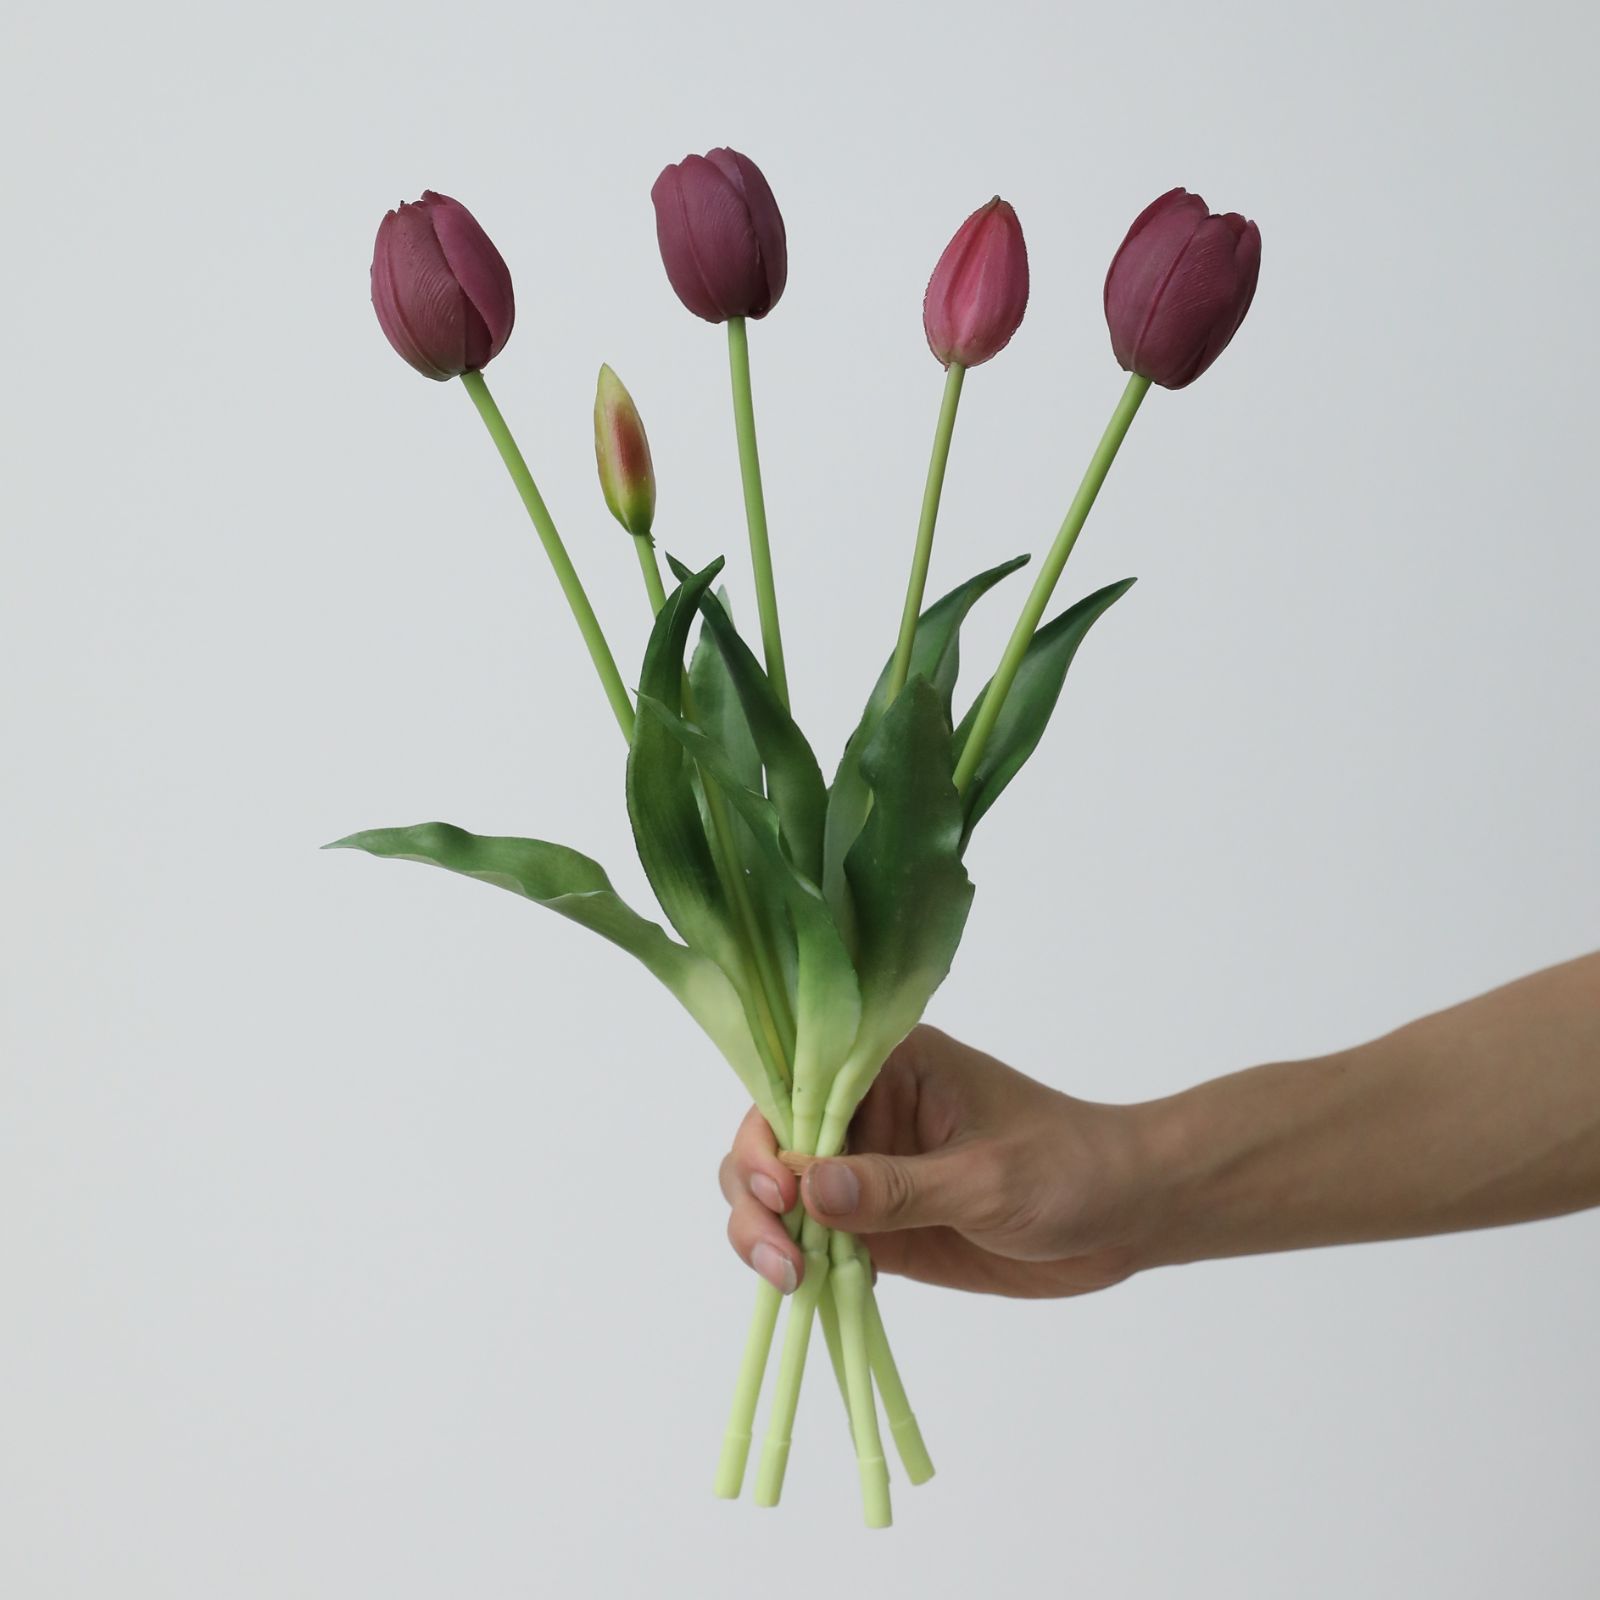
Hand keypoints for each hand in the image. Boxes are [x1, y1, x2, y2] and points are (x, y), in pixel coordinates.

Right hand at [718, 1025, 1155, 1297]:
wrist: (1127, 1215)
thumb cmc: (1071, 1170)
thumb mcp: (987, 1179)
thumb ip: (898, 1187)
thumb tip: (809, 1189)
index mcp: (890, 1065)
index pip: (797, 1082)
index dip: (768, 1133)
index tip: (778, 1188)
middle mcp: (866, 1111)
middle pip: (772, 1141)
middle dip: (756, 1195)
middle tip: (779, 1256)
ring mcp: (869, 1170)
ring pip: (783, 1196)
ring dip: (765, 1235)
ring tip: (789, 1280)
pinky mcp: (880, 1226)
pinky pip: (817, 1241)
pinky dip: (797, 1265)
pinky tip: (807, 1292)